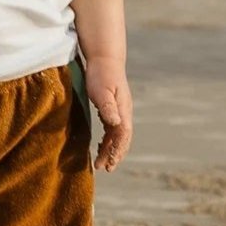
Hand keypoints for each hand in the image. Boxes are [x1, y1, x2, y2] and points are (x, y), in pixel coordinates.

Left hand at [85, 57, 132, 171]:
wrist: (105, 58)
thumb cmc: (101, 73)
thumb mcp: (102, 91)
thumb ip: (108, 107)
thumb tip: (115, 124)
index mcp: (123, 110)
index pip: (123, 135)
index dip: (117, 150)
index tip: (109, 164)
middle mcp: (124, 112)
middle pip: (122, 138)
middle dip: (115, 154)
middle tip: (106, 168)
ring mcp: (120, 110)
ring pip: (117, 135)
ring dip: (111, 149)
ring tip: (102, 163)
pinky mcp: (113, 107)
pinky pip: (112, 129)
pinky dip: (108, 140)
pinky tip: (100, 145)